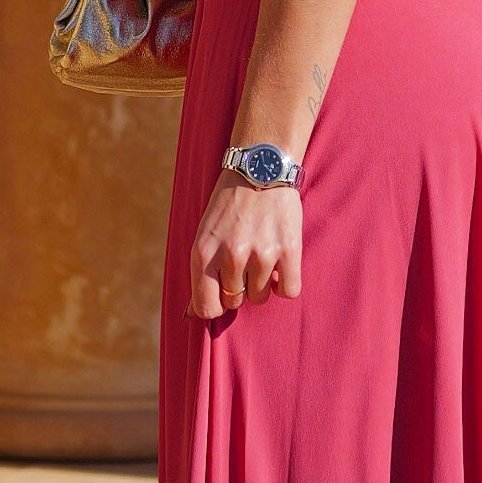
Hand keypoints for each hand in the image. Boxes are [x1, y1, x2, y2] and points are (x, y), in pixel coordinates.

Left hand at [189, 177, 302, 319]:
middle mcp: (231, 255)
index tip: (222, 294)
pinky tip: (281, 266)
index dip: (215, 305)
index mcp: (203, 252)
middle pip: (235, 302)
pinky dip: (285, 284)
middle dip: (239, 288)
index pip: (206, 308)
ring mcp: (261, 254)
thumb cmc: (229, 203)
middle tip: (244, 262)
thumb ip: (200, 272)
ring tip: (262, 255)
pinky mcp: (289, 250)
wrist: (261, 167)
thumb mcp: (204, 233)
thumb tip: (192, 315)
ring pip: (261, 297)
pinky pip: (288, 290)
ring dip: (262, 282)